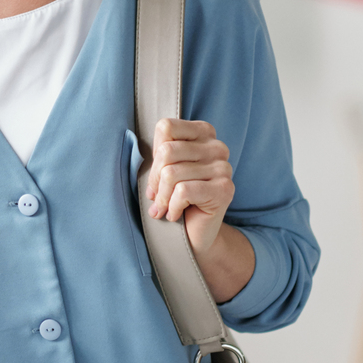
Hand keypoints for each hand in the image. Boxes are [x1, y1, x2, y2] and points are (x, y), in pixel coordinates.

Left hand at [146, 118, 235, 255]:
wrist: (195, 235)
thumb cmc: (177, 198)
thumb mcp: (165, 168)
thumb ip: (160, 150)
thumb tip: (138, 145)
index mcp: (204, 133)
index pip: (166, 127)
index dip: (154, 154)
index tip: (158, 174)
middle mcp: (217, 147)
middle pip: (167, 151)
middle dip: (155, 179)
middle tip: (156, 197)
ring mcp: (224, 168)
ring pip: (172, 174)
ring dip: (162, 198)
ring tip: (164, 208)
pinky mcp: (224, 189)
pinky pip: (183, 191)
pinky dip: (172, 207)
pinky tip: (175, 214)